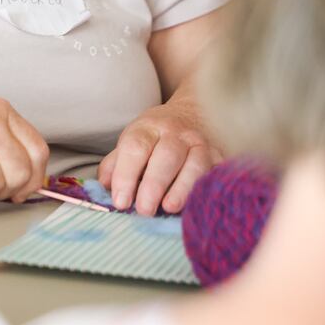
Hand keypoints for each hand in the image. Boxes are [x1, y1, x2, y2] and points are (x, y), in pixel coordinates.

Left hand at [97, 95, 222, 215]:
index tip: (120, 202)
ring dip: (182, 188)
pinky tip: (196, 206)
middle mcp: (176, 132)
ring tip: (169, 208)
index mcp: (148, 127)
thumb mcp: (132, 140)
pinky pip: (215, 173)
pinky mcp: (220, 156)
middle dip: (153, 185)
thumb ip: (116, 164)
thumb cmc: (156, 137)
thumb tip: (105, 186)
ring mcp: (201, 143)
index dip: (126, 175)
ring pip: (194, 164)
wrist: (194, 113)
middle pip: (166, 156)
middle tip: (143, 210)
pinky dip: (205, 190)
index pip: (135, 147)